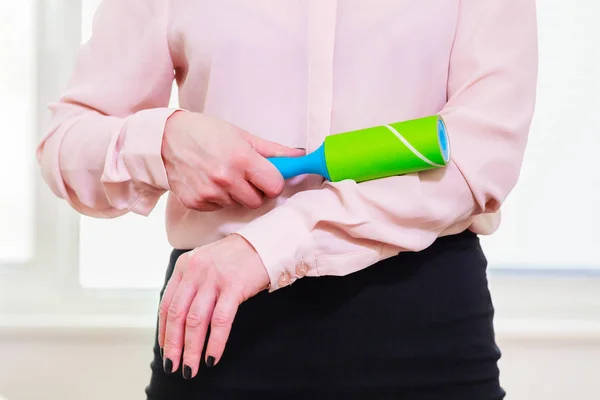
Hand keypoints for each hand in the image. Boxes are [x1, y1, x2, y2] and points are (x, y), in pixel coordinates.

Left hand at [158, 234, 269, 377]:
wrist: (264, 243)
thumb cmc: (236, 258)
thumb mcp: (206, 265)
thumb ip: (192, 286)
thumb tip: (181, 322)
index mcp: (185, 266)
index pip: (166, 304)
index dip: (164, 331)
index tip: (166, 350)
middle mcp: (195, 271)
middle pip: (178, 315)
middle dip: (174, 345)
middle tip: (172, 366)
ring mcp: (214, 278)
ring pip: (196, 321)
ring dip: (192, 349)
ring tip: (191, 368)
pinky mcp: (234, 286)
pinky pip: (220, 321)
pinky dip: (215, 342)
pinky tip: (212, 357)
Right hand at [162, 111, 303, 210]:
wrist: (165, 139)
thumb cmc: (205, 132)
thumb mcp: (242, 135)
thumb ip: (272, 150)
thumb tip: (299, 157)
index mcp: (241, 159)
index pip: (274, 186)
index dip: (273, 183)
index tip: (267, 177)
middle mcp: (226, 178)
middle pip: (257, 201)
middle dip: (255, 191)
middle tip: (244, 176)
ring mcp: (210, 193)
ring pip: (237, 205)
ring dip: (235, 194)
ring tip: (222, 175)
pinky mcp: (196, 202)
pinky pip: (219, 208)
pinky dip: (218, 198)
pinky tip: (209, 182)